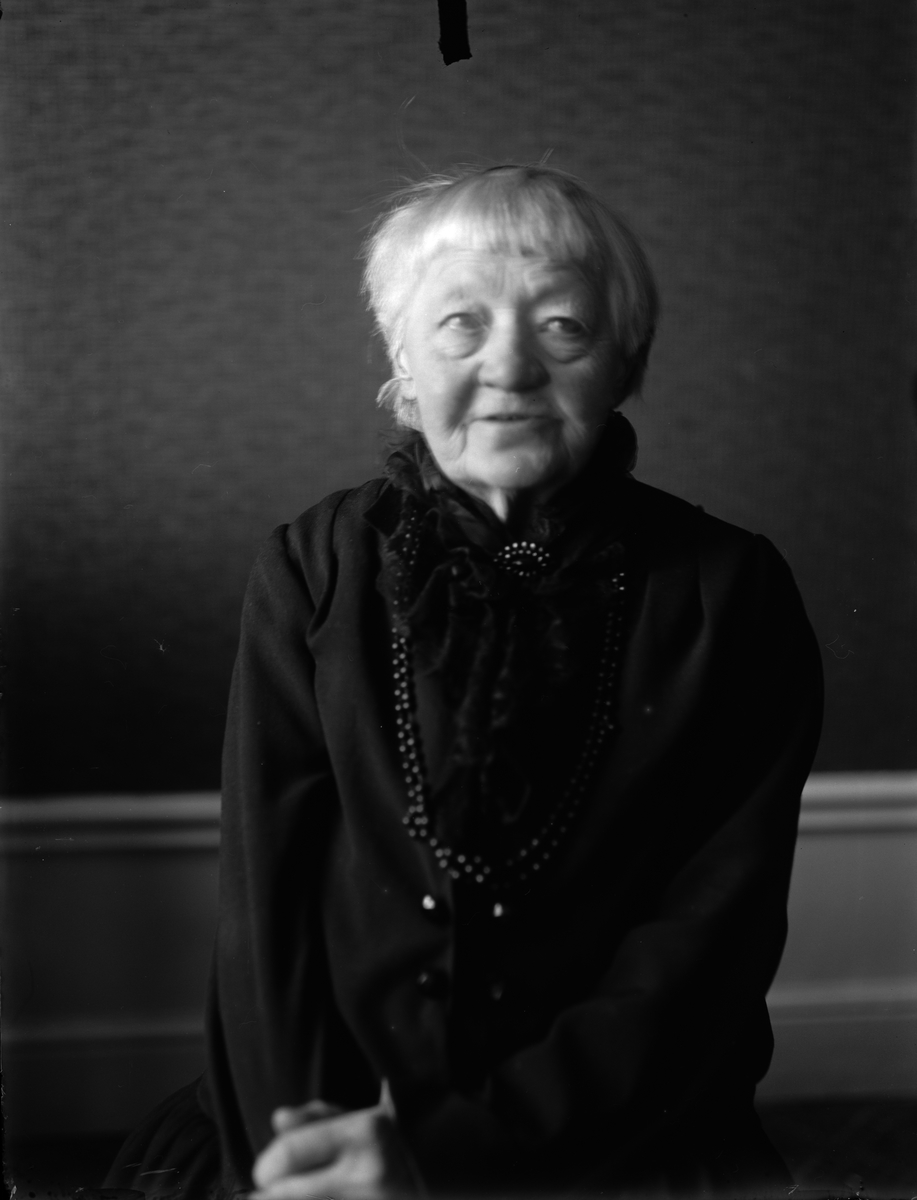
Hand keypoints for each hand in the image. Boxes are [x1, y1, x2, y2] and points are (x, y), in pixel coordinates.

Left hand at [251, 1096, 420, 1198]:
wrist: (451, 1168)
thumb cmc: (399, 1139)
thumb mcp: (361, 1116)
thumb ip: (317, 1117)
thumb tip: (278, 1120)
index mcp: (366, 1132)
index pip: (290, 1153)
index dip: (267, 1165)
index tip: (264, 1171)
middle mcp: (370, 1173)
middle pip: (287, 1193)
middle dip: (270, 1194)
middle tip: (269, 1191)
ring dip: (293, 1199)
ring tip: (290, 1194)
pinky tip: (319, 1198)